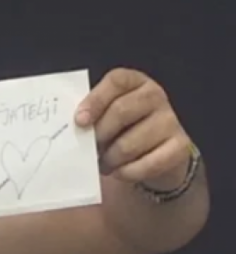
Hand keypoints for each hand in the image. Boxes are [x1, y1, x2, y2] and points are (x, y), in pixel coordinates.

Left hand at [76, 68, 192, 189]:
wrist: (157, 154)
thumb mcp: (106, 117)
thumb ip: (92, 116)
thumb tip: (74, 128)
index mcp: (134, 83)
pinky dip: (127, 173)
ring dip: (110, 159)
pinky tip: (121, 171)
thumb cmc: (122, 131)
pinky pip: (145, 165)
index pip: (116, 81)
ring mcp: (171, 120)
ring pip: (128, 144)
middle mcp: (155, 96)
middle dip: (99, 135)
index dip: (95, 100)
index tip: (79, 121)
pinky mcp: (179, 146)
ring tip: (105, 162)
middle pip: (120, 111)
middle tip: (90, 149)